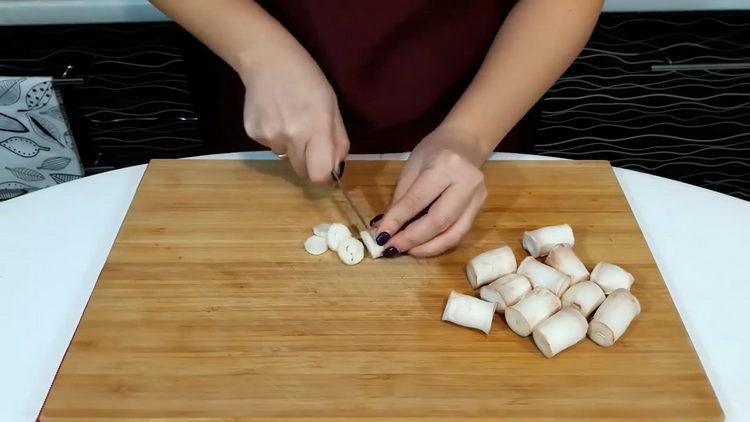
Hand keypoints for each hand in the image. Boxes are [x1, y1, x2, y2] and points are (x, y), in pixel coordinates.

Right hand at [240, 41, 348, 183]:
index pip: (318, 174)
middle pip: (301, 171)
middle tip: (309, 141)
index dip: (324, 179)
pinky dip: (275, 136)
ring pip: (285, 157)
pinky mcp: (253, 133)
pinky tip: (274, 114)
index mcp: (316, 129)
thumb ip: (337, 140)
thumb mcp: (332, 106)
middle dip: (309, 163)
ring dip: (291, 146)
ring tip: (289, 118)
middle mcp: (292, 136)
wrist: (267, 60)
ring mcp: (269, 136)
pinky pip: (270, 145)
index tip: (327, 174)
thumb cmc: (308, 80)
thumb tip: (336, 168)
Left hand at [372, 126, 488, 256]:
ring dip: (426, 248)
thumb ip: (401, 197)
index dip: (397, 220)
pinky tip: (421, 246)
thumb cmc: (435, 150)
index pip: (418, 200)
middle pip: (439, 221)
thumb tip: (386, 227)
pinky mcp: (480, 209)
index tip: (381, 236)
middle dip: (412, 239)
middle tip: (391, 248)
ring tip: (405, 251)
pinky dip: (438, 244)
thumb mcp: (412, 166)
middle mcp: (467, 183)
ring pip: (453, 234)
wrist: (467, 142)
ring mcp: (477, 198)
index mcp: (446, 166)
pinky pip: (459, 234)